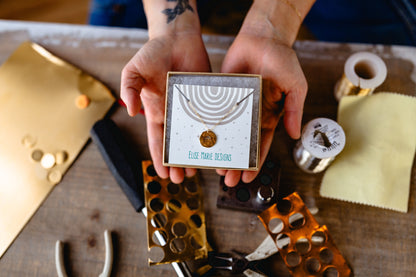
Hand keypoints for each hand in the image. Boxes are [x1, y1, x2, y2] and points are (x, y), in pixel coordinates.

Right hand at [120, 32, 210, 182]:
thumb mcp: (134, 70)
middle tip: (183, 179)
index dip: (160, 157)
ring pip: (195, 135)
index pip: (157, 139)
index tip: (163, 174)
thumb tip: (130, 112)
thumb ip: (130, 89)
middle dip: (178, 161)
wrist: (177, 37)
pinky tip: (218, 144)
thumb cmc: (153, 53)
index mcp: (156, 110)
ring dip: (196, 152)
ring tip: (200, 169)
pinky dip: (214, 132)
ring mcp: (192, 107)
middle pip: (177, 142)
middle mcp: (174, 113)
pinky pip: (211, 118)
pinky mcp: (207, 99)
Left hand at [217, 33, 307, 186]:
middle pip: (241, 144)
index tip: (248, 177)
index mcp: (268, 115)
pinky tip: (202, 141)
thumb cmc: (283, 60)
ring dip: (221, 151)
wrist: (263, 37)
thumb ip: (294, 110)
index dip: (254, 162)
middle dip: (235, 163)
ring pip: (226, 134)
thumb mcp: (295, 86)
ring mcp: (234, 106)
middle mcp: (250, 114)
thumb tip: (295, 135)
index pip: (261, 144)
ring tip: (214, 168)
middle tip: (227, 180)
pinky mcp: (221, 95)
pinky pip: (214, 114)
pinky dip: (208, 127)